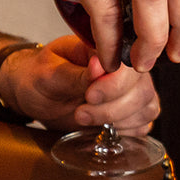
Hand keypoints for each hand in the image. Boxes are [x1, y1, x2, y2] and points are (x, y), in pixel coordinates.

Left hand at [0, 35, 158, 134]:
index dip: (114, 85)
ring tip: (85, 119)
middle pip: (142, 90)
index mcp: (104, 48)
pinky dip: (126, 131)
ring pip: (147, 108)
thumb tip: (100, 66)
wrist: (33, 94)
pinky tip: (102, 127)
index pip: (128, 65)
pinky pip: (144, 124)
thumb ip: (75, 73)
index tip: (89, 96)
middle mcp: (124, 68)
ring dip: (117, 121)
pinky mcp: (131, 111)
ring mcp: (131, 90)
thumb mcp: (48, 74)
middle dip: (112, 108)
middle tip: (81, 112)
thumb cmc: (37, 77)